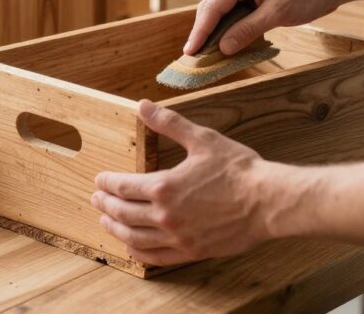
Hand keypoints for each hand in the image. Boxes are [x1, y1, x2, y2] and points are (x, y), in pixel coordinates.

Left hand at [92, 100, 273, 265]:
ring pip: (134, 237)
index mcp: (164, 187)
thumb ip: (169, 123)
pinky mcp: (191, 251)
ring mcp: (177, 237)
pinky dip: (138, 252)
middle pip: (123, 212)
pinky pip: (155, 257)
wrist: (268, 201)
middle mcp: (165, 216)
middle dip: (105, 205)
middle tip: (96, 199)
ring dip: (115, 228)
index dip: (107, 183)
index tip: (99, 180)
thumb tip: (143, 105)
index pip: (123, 187)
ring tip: (106, 221)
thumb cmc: (237, 169)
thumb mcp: (202, 139)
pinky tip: (131, 246)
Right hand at [184, 0, 345, 55]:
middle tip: (193, 56)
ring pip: (221, 9)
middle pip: (212, 6)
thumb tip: (222, 48)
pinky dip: (228, 25)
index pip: (213, 7)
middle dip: (203, 31)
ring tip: (204, 52)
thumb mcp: (276, 15)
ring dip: (215, 30)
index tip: (190, 51)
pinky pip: (233, 9)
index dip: (200, 31)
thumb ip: (247, 30)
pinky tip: (224, 41)